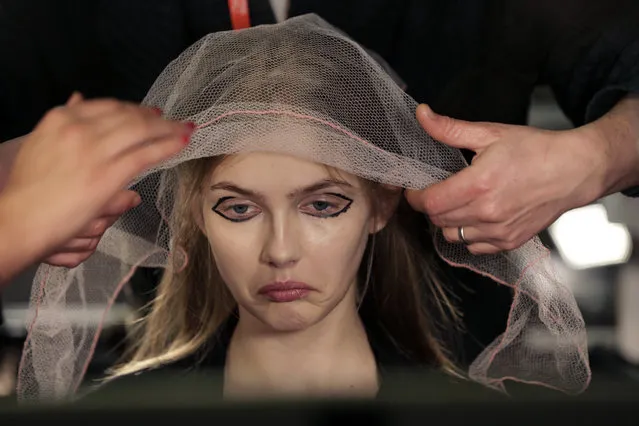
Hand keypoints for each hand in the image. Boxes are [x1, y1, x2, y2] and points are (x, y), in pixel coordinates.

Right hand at [1, 93, 192, 268]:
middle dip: (154, 117)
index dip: (133, 108)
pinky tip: (182, 142)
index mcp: (61, 118)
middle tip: (171, 120)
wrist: (22, 217)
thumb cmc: (29, 188)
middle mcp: (80, 129)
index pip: (107, 105)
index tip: (148, 111)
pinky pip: (147, 153)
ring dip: (168, 128)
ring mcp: (96, 150)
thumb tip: (79, 97)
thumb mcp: (40, 142)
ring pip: (141, 130)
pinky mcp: (111, 173)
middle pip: (128, 115)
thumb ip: (65, 120)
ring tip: (185, 129)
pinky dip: (168, 145)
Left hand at [405, 104, 608, 253]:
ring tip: (459, 203)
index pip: (429, 203)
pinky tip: (476, 217)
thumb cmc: (536, 150)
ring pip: (453, 236)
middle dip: (432, 206)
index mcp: (478, 184)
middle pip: (437, 220)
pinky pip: (474, 247)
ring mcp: (499, 231)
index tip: (415, 189)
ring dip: (448, 222)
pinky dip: (468, 235)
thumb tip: (422, 115)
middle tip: (439, 191)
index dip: (415, 197)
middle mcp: (487, 212)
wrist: (575, 170)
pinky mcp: (510, 242)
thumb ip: (450, 129)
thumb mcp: (490, 133)